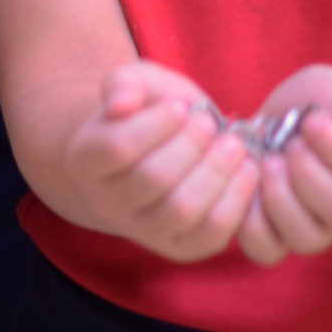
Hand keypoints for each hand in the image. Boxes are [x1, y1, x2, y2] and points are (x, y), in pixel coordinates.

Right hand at [60, 60, 257, 262]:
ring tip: (233, 144)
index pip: (118, 147)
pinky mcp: (178, 248)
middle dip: (191, 145)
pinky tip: (246, 171)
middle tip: (209, 124)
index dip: (156, 125)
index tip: (180, 106)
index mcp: (85, 160)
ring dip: (216, 172)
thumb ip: (124, 82)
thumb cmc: (146, 111)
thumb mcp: (135, 83)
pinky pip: (210, 236)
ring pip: (182, 210)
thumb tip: (122, 102)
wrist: (156, 150)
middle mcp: (106, 204)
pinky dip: (236, 202)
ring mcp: (142, 232)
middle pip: (153, 179)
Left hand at [235, 66, 331, 265]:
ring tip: (271, 162)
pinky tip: (252, 182)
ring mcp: (321, 227)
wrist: (295, 113)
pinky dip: (251, 222)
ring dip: (281, 197)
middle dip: (307, 170)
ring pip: (307, 239)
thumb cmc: (330, 103)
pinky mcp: (282, 236)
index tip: (313, 118)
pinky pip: (267, 251)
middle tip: (292, 141)